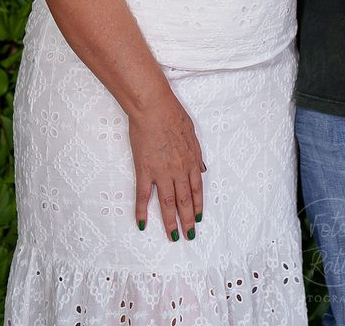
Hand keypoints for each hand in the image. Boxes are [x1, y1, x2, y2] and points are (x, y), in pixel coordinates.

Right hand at [129, 90, 205, 239]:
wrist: (154, 108)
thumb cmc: (173, 115)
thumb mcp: (192, 133)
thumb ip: (197, 153)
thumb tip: (202, 169)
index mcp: (191, 160)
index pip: (197, 189)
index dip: (198, 205)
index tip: (199, 218)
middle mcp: (178, 170)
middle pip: (185, 200)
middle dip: (188, 220)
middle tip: (189, 235)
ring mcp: (161, 172)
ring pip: (167, 203)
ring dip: (170, 222)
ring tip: (173, 236)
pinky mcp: (144, 170)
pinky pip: (143, 196)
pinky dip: (142, 211)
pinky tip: (142, 224)